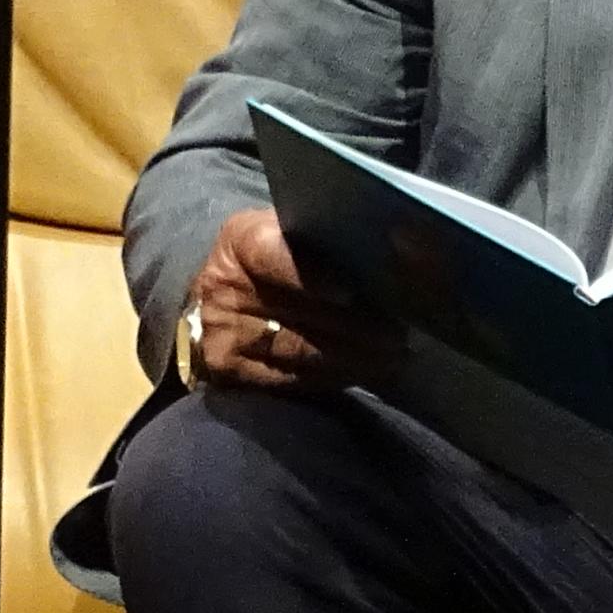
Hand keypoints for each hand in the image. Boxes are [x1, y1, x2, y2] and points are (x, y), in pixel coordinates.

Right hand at [181, 207, 404, 394]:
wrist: (214, 299)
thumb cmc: (268, 258)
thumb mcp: (283, 232)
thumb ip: (319, 241)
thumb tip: (389, 251)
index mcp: (242, 242)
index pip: (276, 258)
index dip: (314, 277)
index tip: (351, 293)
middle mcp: (226, 288)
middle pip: (298, 311)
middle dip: (356, 325)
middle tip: (398, 333)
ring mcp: (225, 333)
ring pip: (298, 349)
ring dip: (352, 356)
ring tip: (391, 356)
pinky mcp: (228, 370)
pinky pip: (288, 379)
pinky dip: (331, 377)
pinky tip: (360, 372)